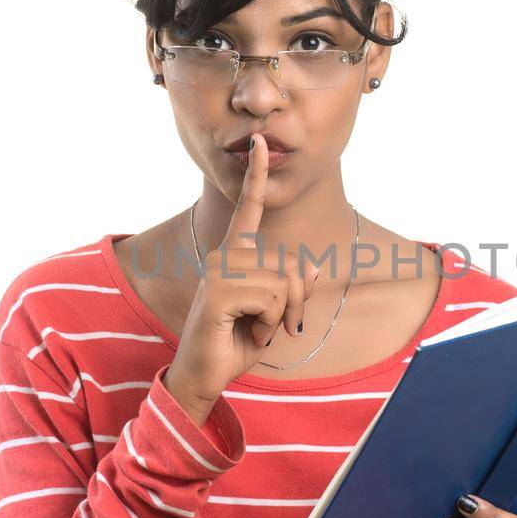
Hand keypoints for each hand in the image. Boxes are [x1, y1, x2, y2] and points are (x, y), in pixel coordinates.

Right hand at [165, 133, 321, 424]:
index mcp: (235, 256)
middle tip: (278, 327)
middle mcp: (224, 257)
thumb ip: (292, 288)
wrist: (203, 376)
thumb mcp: (274, 314)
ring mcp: (219, 273)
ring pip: (283, 285)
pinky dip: (268, 325)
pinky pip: (271, 301)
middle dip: (297, 303)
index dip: (256, 175)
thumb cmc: (236, 342)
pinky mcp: (218, 293)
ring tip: (254, 329)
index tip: (260, 141)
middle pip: (290, 265)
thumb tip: (313, 266)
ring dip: (280, 317)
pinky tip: (246, 334)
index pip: (249, 209)